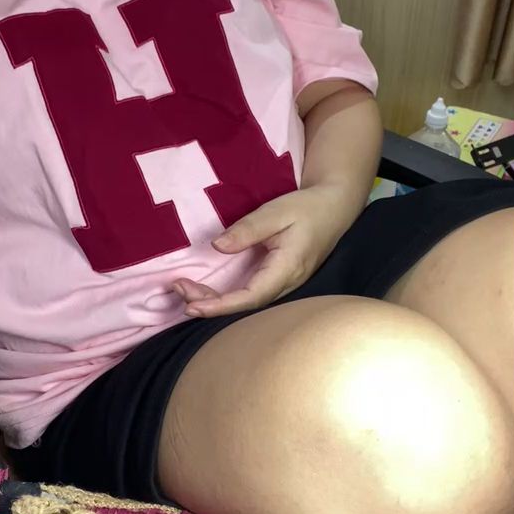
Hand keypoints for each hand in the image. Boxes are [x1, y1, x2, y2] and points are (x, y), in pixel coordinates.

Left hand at [170, 184, 360, 318]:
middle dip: (210, 304)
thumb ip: (247, 230)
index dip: (221, 305)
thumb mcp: (276, 212)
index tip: (193, 305)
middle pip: (246, 305)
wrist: (334, 208)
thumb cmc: (307, 208)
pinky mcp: (279, 279)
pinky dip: (227, 295)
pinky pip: (251, 294)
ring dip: (216, 301)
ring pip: (248, 302)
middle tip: (179, 291)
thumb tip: (217, 246)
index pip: (251, 296)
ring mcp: (284, 284)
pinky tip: (208, 292)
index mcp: (287, 268)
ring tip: (185, 292)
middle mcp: (287, 283)